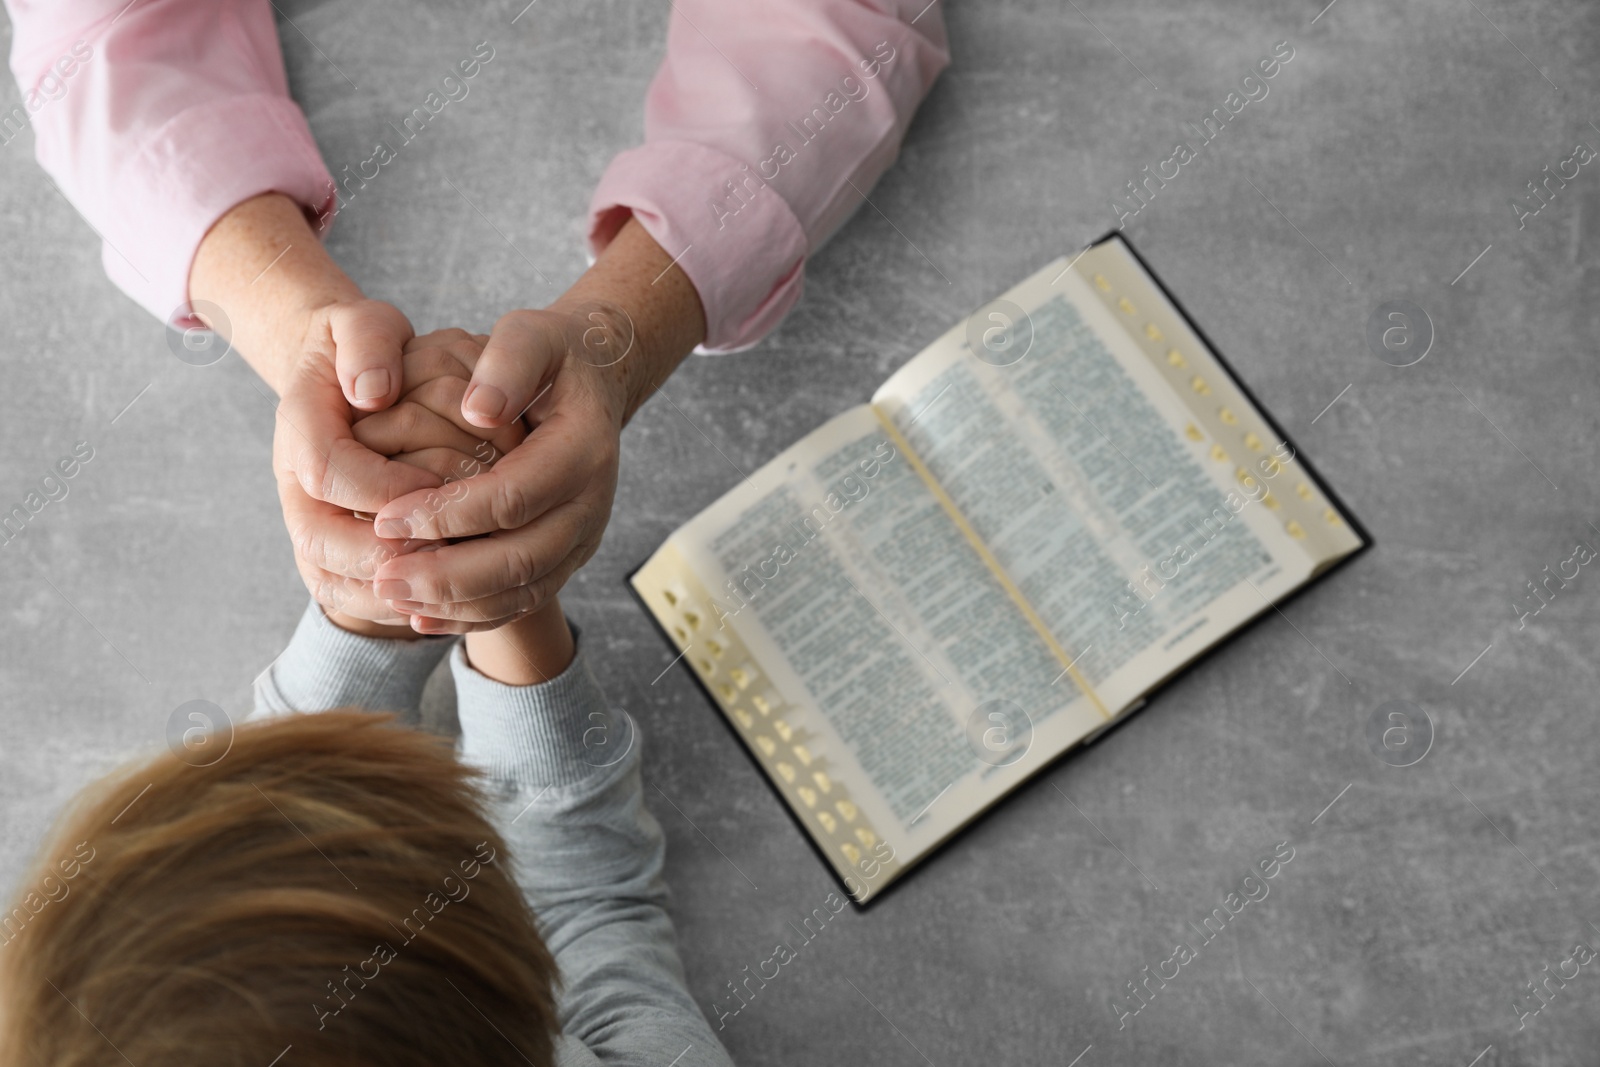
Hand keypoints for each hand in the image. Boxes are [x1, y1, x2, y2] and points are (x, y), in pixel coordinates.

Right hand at [188, 194, 443, 624]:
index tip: (441, 488)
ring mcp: (309, 528)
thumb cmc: (365, 351)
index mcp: (298, 430)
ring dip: (397, 594)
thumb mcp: (364, 326)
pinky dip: (402, 610)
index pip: (326, 470)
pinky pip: (356, 602)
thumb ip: (366, 345)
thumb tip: (371, 393)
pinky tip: (456, 606)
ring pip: (336, 584)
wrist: (343, 384)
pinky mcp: (331, 560)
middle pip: (322, 544)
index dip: (383, 485)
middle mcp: (294, 488)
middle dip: (391, 554)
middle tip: (457, 556)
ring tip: (461, 588)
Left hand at [366, 217, 706, 630]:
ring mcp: (582, 537)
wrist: (593, 381)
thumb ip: (508, 361)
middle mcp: (591, 504)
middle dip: (448, 575)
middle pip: (521, 559)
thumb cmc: (551, 355)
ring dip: (456, 603)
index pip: (512, 497)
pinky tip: (423, 617)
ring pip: (523, 590)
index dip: (448, 512)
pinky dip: (474, 616)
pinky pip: (523, 600)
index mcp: (583, 451)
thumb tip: (478, 411)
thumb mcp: (532, 334)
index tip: (386, 516)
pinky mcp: (566, 557)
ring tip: (392, 597)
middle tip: (382, 577)